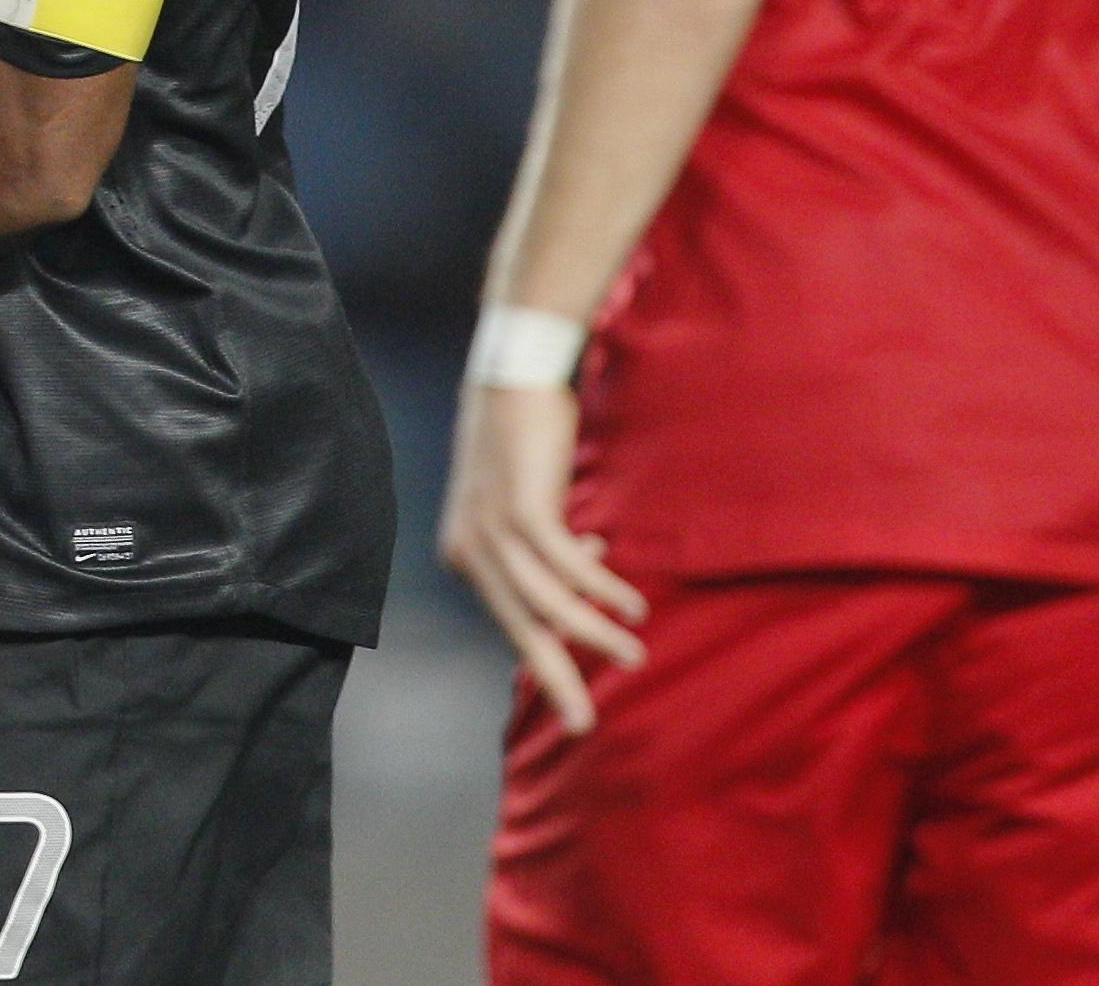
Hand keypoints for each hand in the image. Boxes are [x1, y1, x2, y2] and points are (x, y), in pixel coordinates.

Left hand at [437, 378, 647, 732]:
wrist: (512, 374)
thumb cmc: (522, 441)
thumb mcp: (527, 502)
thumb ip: (546, 546)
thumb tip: (587, 572)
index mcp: (464, 555)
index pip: (509, 621)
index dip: (550, 648)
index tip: (579, 684)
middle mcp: (468, 550)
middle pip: (519, 629)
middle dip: (555, 679)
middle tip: (582, 723)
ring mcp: (491, 530)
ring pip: (547, 605)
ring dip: (593, 634)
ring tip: (634, 654)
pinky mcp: (521, 509)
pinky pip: (566, 568)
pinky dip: (601, 591)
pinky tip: (631, 605)